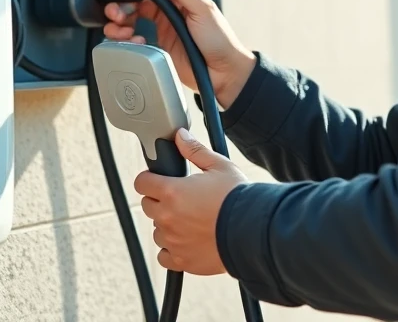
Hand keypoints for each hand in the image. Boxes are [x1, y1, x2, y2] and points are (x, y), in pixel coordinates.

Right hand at [102, 0, 255, 108]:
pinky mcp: (160, 50)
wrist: (225, 74)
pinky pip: (137, 42)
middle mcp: (170, 15)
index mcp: (180, 1)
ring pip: (133, 23)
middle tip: (115, 15)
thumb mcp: (203, 11)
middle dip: (122, 9)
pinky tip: (133, 43)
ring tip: (119, 31)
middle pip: (137, 6)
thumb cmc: (221, 42)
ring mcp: (164, 32)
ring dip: (121, 25)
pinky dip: (129, 41)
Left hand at [136, 127, 247, 275]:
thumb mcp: (220, 166)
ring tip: (190, 220)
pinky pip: (164, 255)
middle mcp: (167, 217)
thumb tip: (180, 137)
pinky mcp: (182, 260)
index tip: (158, 180)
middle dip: (160, 200)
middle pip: (148, 206)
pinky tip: (186, 241)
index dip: (149, 179)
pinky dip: (171, 249)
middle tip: (180, 199)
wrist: (255, 232)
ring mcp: (173, 240)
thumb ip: (195, 151)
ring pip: (157, 230)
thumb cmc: (239, 199)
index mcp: (172, 191)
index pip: (142, 182)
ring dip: (167, 225)